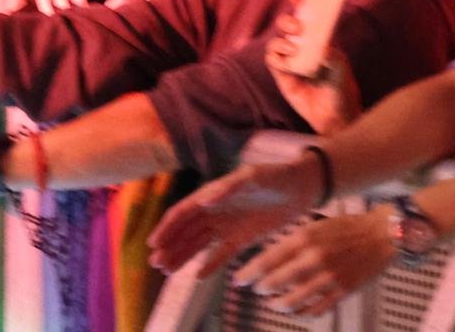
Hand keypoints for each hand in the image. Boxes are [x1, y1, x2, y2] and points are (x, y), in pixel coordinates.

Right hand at [147, 156, 322, 275]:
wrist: (300, 188)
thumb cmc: (275, 176)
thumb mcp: (253, 177)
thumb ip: (229, 188)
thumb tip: (204, 201)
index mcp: (212, 194)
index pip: (183, 213)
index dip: (167, 228)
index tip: (154, 244)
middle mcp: (215, 211)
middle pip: (186, 232)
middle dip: (169, 247)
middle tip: (157, 265)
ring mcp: (227, 226)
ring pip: (198, 245)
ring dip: (182, 257)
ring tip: (167, 272)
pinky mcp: (242, 239)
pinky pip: (221, 255)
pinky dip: (209, 266)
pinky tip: (198, 278)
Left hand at [233, 210, 391, 317]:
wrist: (381, 234)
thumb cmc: (347, 227)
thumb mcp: (316, 226)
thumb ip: (294, 242)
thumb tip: (270, 259)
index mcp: (305, 237)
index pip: (267, 259)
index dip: (250, 273)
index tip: (239, 280)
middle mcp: (314, 258)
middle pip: (276, 282)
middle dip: (262, 287)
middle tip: (258, 289)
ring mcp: (328, 277)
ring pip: (293, 301)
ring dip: (279, 305)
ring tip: (275, 303)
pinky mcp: (342, 291)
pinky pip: (316, 309)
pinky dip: (303, 311)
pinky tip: (299, 309)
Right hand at [266, 0, 360, 135]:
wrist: (335, 116)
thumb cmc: (342, 88)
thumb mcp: (341, 67)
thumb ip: (331, 54)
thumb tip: (318, 46)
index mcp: (319, 39)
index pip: (308, 15)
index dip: (299, 0)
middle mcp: (303, 46)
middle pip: (288, 24)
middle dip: (288, 20)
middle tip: (296, 27)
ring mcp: (291, 59)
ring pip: (277, 40)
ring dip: (281, 40)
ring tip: (293, 49)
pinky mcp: (283, 74)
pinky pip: (273, 59)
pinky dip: (277, 57)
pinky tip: (287, 63)